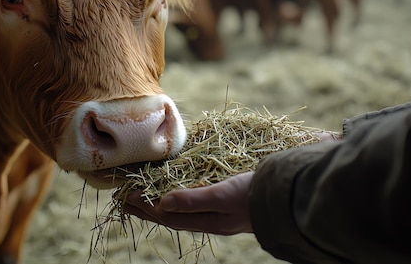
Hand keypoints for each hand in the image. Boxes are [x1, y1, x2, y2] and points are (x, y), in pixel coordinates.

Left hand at [123, 171, 254, 235]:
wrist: (286, 198)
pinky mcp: (224, 200)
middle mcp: (208, 218)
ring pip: (180, 208)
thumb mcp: (222, 196)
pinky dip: (178, 196)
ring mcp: (216, 211)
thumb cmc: (253, 196)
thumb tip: (162, 202)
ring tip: (144, 196)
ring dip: (159, 201)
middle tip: (124, 199)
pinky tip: (177, 191)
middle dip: (146, 207)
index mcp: (205, 220)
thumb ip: (193, 200)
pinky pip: (192, 200)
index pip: (167, 213)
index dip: (145, 204)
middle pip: (170, 214)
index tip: (126, 195)